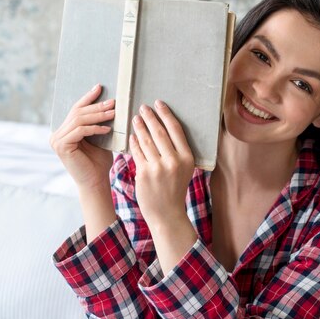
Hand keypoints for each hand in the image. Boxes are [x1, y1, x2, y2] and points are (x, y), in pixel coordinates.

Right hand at [50, 84, 114, 190]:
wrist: (95, 182)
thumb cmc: (99, 162)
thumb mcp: (100, 138)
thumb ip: (98, 124)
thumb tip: (109, 104)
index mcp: (65, 131)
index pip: (76, 109)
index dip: (88, 97)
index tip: (100, 87)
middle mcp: (57, 134)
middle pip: (78, 113)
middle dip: (97, 106)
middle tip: (113, 102)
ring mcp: (57, 140)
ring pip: (79, 120)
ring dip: (98, 115)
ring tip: (114, 113)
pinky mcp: (61, 146)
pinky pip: (80, 130)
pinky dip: (94, 128)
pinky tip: (107, 129)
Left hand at [129, 100, 194, 231]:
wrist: (166, 214)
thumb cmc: (174, 189)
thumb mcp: (183, 169)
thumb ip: (177, 152)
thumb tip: (165, 128)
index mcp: (187, 158)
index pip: (176, 130)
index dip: (166, 115)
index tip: (159, 104)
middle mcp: (174, 161)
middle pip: (160, 132)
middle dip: (150, 117)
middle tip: (143, 107)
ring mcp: (158, 168)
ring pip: (146, 141)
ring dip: (140, 127)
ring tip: (135, 118)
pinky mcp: (144, 173)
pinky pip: (137, 153)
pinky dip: (134, 142)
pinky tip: (132, 136)